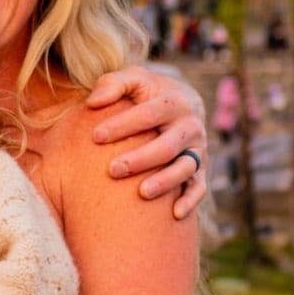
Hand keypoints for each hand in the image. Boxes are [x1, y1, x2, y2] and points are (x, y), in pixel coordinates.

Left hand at [86, 70, 208, 219]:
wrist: (179, 102)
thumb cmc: (145, 93)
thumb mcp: (132, 79)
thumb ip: (112, 84)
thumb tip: (93, 102)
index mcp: (172, 102)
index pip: (148, 114)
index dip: (122, 125)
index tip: (95, 137)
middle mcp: (189, 126)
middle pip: (167, 146)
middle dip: (140, 159)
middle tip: (112, 170)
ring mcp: (197, 149)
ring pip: (185, 168)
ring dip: (165, 182)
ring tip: (142, 193)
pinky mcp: (200, 169)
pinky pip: (199, 187)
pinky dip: (190, 201)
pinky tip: (174, 214)